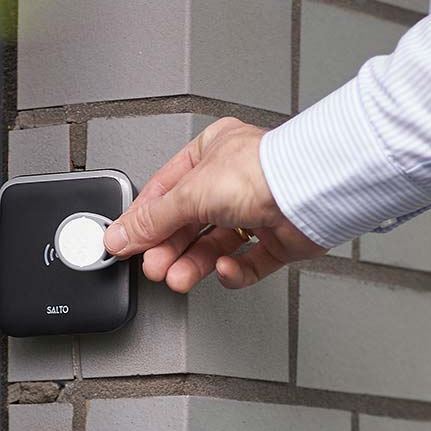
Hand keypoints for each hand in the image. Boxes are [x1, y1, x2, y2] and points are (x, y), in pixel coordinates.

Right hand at [102, 117, 324, 292]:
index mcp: (211, 153)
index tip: (126, 244)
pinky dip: (232, 270)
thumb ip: (152, 220)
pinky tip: (223, 268)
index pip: (166, 190)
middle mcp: (234, 180)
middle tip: (154, 267)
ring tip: (178, 278)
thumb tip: (120, 235)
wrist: (311, 193)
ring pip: (215, 245)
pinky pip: (247, 263)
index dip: (145, 220)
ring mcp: (257, 211)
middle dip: (169, 248)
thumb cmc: (262, 172)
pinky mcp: (277, 241)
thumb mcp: (189, 193)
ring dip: (193, 263)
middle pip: (189, 222)